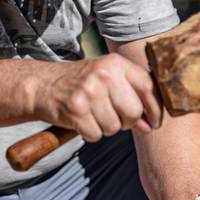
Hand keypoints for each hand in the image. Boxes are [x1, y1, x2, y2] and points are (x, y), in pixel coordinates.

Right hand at [34, 54, 162, 141]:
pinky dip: (91, 133)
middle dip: (127, 121)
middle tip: (115, 116)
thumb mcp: (108, 80)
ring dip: (106, 127)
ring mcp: (89, 92)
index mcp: (116, 64)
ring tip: (94, 114)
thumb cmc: (81, 84)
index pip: (148, 87)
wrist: (43, 85)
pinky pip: (96, 135)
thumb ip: (132, 98)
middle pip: (134, 112)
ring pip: (115, 127)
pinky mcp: (76, 111)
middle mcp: (104, 75)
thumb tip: (152, 125)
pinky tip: (83, 121)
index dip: (156, 109)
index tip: (155, 122)